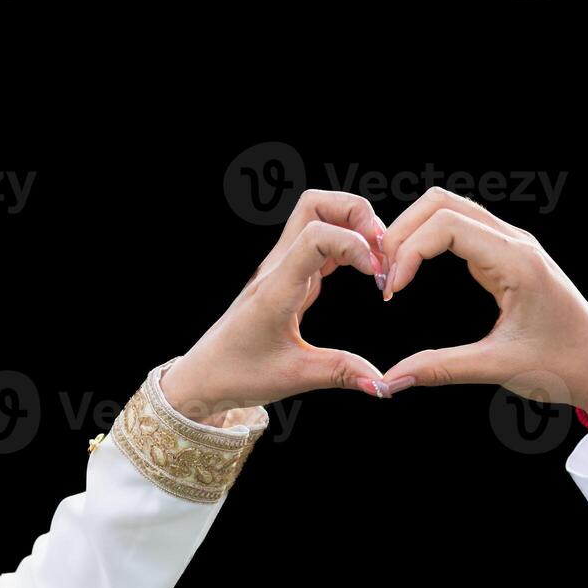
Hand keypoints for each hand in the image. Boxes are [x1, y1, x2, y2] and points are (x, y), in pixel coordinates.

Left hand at [160, 190, 390, 424]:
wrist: (205, 375)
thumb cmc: (239, 373)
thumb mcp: (294, 377)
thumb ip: (341, 373)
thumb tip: (383, 383)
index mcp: (276, 289)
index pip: (317, 235)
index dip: (355, 243)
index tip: (377, 275)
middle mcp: (277, 268)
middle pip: (316, 204)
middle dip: (357, 214)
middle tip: (382, 251)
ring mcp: (281, 268)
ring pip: (317, 216)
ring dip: (353, 225)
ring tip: (377, 260)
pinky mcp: (288, 276)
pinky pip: (319, 242)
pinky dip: (346, 245)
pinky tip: (363, 271)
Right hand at [377, 188, 587, 468]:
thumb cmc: (564, 366)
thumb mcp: (499, 368)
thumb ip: (441, 368)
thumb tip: (390, 381)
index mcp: (517, 261)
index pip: (445, 225)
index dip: (407, 252)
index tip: (390, 293)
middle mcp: (515, 242)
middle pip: (441, 204)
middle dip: (402, 233)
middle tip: (381, 276)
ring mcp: (512, 245)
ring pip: (449, 211)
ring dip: (414, 234)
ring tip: (391, 273)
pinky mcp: (507, 257)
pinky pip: (460, 230)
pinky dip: (429, 243)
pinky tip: (413, 274)